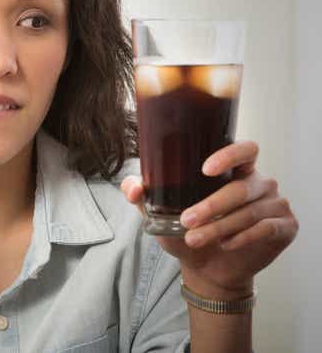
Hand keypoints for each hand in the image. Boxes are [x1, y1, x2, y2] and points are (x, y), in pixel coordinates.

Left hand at [120, 141, 298, 295]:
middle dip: (211, 206)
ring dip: (220, 227)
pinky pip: (265, 228)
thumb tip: (133, 188)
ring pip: (249, 211)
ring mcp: (274, 203)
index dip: (229, 155)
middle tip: (187, 220)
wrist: (207, 267)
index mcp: (234, 169)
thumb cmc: (187, 230)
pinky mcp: (284, 227)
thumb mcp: (159, 211)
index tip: (206, 169)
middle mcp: (258, 181)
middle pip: (241, 187)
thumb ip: (143, 194)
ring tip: (195, 238)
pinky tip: (226, 244)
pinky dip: (243, 237)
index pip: (244, 149)